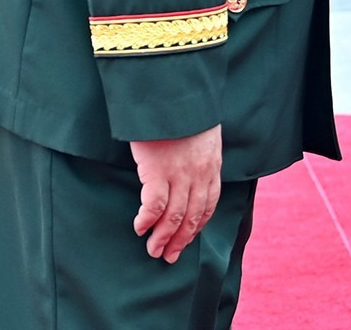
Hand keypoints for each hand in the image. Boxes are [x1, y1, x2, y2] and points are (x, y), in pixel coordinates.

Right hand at [132, 125, 222, 262]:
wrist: (174, 94)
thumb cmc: (184, 112)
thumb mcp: (203, 135)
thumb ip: (199, 156)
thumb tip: (189, 172)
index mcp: (211, 166)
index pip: (208, 204)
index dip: (197, 226)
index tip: (187, 239)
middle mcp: (199, 174)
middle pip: (192, 216)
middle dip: (180, 240)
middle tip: (168, 257)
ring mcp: (179, 173)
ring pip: (174, 216)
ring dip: (163, 237)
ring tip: (153, 250)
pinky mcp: (157, 170)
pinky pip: (154, 205)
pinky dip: (147, 220)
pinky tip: (139, 228)